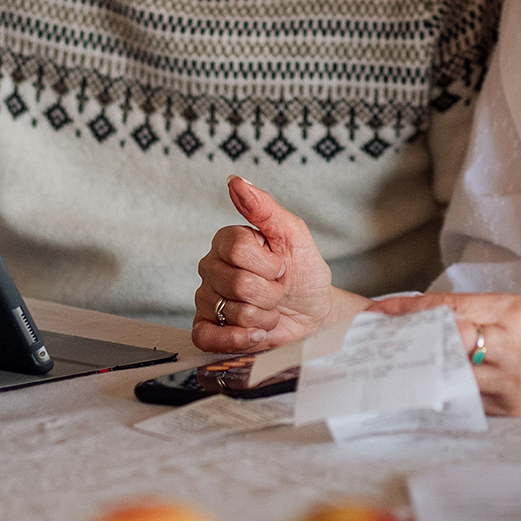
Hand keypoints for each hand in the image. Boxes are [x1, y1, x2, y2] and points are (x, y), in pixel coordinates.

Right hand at [191, 177, 354, 352]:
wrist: (313, 314)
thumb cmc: (304, 273)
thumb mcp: (293, 235)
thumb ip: (264, 207)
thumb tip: (236, 181)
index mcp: (227, 241)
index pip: (237, 249)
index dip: (268, 263)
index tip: (281, 265)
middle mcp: (211, 268)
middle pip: (236, 283)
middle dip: (270, 293)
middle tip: (277, 290)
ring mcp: (206, 299)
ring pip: (232, 312)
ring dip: (263, 317)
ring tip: (269, 310)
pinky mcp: (207, 329)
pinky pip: (206, 337)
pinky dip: (238, 339)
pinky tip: (255, 333)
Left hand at [369, 292, 520, 416]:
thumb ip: (483, 312)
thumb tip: (432, 316)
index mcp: (518, 313)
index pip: (449, 310)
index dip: (408, 311)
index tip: (379, 311)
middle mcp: (514, 348)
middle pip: (442, 344)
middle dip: (406, 341)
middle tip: (375, 339)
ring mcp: (513, 384)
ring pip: (449, 375)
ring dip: (419, 368)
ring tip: (393, 362)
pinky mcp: (514, 411)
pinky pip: (469, 398)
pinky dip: (445, 389)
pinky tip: (426, 385)